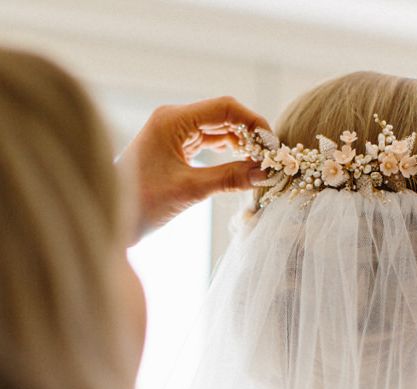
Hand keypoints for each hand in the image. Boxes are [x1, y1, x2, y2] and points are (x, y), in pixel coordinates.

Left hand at [117, 96, 268, 239]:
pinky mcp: (174, 148)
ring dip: (241, 145)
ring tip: (261, 164)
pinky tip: (243, 165)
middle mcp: (173, 120)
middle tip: (272, 157)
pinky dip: (228, 153)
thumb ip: (230, 178)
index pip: (225, 108)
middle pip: (224, 116)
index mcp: (172, 119)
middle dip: (250, 134)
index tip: (273, 146)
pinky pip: (209, 144)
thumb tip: (265, 173)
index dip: (254, 123)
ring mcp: (173, 133)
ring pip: (218, 130)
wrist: (108, 218)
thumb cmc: (141, 203)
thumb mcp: (191, 190)